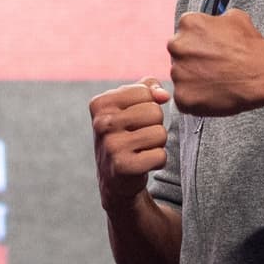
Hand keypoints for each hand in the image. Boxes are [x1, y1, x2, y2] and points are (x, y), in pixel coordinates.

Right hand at [89, 78, 169, 212]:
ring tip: (141, 149)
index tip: (134, 119)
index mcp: (100, 103)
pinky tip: (142, 163)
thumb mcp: (130, 104)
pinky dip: (157, 161)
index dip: (148, 106)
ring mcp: (111, 146)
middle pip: (155, 112)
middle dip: (155, 124)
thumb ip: (148, 87)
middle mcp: (102, 123)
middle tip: (139, 136)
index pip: (144, 92)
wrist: (115, 176)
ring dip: (157, 143)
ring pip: (160, 133)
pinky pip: (160, 156)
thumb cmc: (126, 132)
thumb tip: (163, 95)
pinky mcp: (123, 167)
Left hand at [168, 9, 263, 115]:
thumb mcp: (236, 18)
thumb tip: (215, 22)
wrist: (263, 73)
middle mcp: (177, 46)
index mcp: (187, 24)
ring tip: (217, 82)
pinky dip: (197, 100)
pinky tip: (214, 95)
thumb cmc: (251, 47)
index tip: (210, 52)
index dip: (199, 45)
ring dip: (194, 81)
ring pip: (181, 78)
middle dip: (193, 62)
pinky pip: (185, 99)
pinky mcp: (183, 96)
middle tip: (213, 69)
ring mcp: (178, 72)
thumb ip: (216, 20)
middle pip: (179, 55)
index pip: (185, 35)